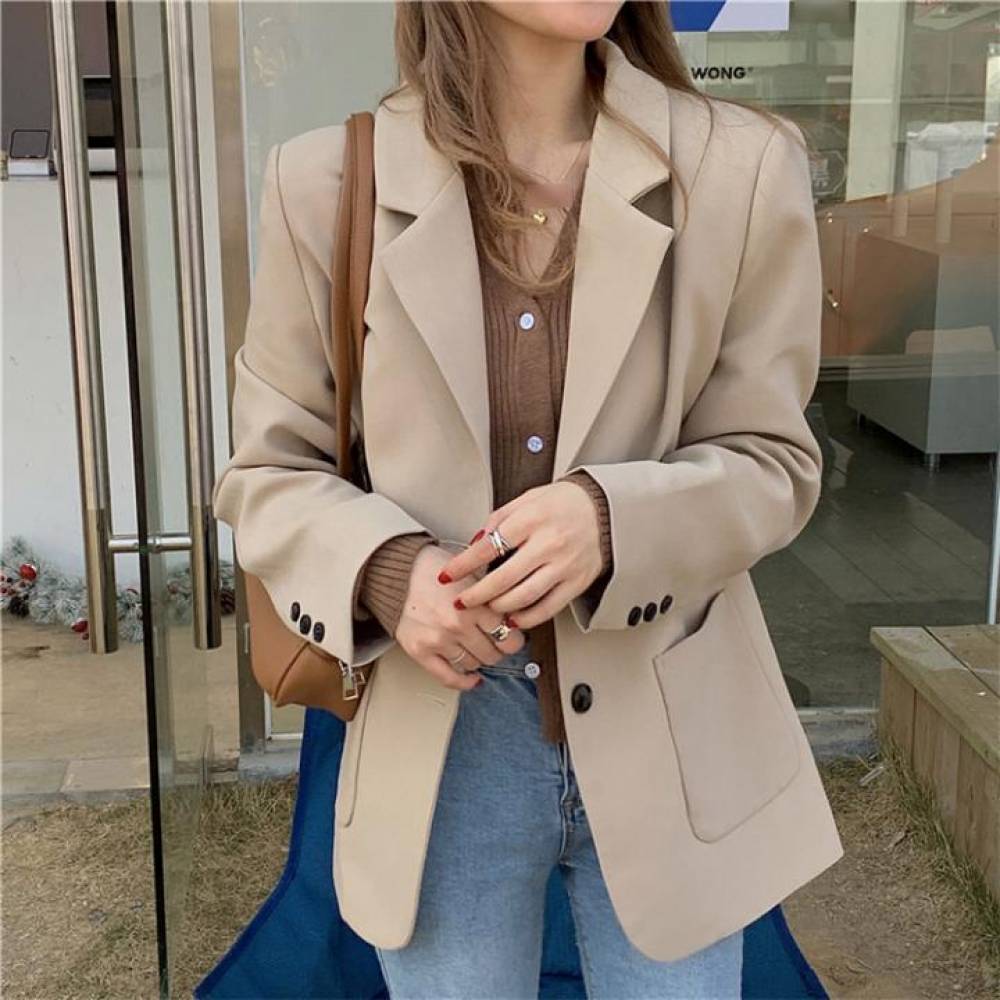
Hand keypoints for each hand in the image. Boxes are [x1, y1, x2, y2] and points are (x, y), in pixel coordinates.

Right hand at [394, 543, 526, 690]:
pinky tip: (472, 679)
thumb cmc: (434, 569)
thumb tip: (513, 617)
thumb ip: (492, 596)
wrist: (398, 571)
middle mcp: (457, 626)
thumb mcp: (472, 574)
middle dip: (498, 650)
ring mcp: (438, 641)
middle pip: (493, 654)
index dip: (515, 639)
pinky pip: (448, 678)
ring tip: (478, 650)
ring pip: (473, 665)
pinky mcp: (420, 651)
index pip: (508, 637)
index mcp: (474, 605)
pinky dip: (464, 682)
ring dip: (479, 660)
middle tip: (496, 644)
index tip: (513, 638)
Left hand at [436, 480, 603, 629]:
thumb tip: (474, 545)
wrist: (602, 509)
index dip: (463, 565)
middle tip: (461, 602)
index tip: (447, 576)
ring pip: (523, 597)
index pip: (488, 548)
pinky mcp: (576, 582)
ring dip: (498, 607)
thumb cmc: (561, 503)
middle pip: (503, 579)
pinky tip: (513, 618)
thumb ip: (497, 521)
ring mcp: (564, 565)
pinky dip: (526, 618)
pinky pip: (547, 608)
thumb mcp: (526, 500)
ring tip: (485, 608)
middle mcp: (549, 543)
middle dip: (476, 595)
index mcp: (532, 519)